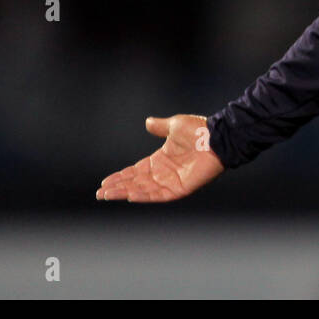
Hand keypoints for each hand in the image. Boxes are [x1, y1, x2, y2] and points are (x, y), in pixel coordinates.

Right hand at [96, 114, 224, 201]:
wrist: (219, 136)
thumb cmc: (200, 129)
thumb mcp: (175, 125)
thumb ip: (160, 126)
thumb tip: (148, 122)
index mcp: (161, 159)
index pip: (135, 171)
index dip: (120, 176)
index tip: (104, 181)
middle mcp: (164, 172)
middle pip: (135, 183)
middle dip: (117, 187)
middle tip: (99, 193)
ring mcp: (172, 181)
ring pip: (143, 190)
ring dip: (125, 192)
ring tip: (107, 195)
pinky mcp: (180, 188)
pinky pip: (159, 194)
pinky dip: (144, 196)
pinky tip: (130, 195)